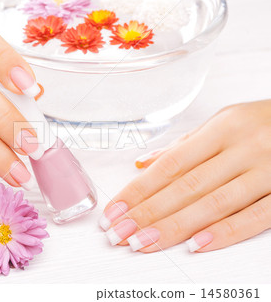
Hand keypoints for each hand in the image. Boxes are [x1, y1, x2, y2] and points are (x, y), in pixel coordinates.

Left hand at [100, 100, 270, 252]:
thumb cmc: (265, 123)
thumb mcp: (225, 123)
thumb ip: (184, 145)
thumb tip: (143, 164)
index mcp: (223, 128)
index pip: (170, 164)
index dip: (139, 189)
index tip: (114, 209)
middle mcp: (244, 147)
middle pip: (186, 187)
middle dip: (147, 213)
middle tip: (118, 233)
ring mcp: (268, 171)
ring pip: (214, 204)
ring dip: (174, 227)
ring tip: (143, 243)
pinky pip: (255, 217)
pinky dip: (224, 232)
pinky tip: (195, 245)